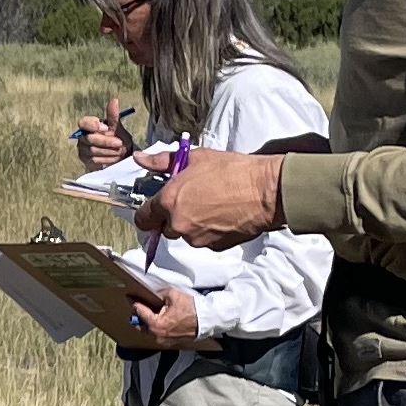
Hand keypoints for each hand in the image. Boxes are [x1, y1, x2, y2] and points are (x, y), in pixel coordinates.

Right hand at [71, 98, 131, 167]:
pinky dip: (107, 159)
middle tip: (119, 143)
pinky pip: (95, 161)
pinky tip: (115, 158)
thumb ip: (113, 115)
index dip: (93, 125)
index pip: (83, 122)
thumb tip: (115, 99)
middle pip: (90, 138)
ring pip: (93, 150)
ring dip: (109, 151)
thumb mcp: (117, 127)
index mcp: (88, 126)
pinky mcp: (86, 162)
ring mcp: (83, 150)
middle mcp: (82, 137)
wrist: (122, 155)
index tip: (106, 128)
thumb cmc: (118, 138)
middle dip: (106, 141)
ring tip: (120, 151)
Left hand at [129, 286, 201, 345]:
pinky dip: (155, 326)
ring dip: (146, 321)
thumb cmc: (192, 308)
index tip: (130, 298)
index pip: (139, 313)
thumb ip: (158, 294)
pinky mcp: (170, 342)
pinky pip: (158, 334)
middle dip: (137, 315)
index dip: (135, 303)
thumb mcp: (173, 295)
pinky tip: (158, 318)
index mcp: (156, 325)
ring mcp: (164, 340)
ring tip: (147, 311)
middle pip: (141, 324)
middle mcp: (158, 335)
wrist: (207, 320)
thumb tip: (151, 295)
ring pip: (149, 330)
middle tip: (136, 305)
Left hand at [145, 147, 285, 250]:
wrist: (265, 190)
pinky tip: (224, 216)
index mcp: (169, 201)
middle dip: (174, 217)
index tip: (155, 209)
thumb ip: (162, 161)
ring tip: (212, 205)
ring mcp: (197, 238)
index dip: (148, 213)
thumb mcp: (194, 158)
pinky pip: (205, 240)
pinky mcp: (215, 247)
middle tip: (192, 200)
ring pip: (186, 234)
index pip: (143, 219)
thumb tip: (139, 158)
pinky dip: (210, 232)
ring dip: (193, 224)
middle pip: (166, 228)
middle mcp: (179, 224)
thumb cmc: (231, 171)